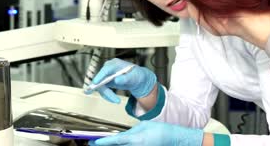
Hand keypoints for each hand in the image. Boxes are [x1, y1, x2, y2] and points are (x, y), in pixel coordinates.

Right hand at [85, 58, 156, 102]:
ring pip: (101, 86)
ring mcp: (106, 74)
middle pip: (101, 79)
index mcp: (115, 63)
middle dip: (106, 91)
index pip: (105, 69)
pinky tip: (114, 99)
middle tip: (115, 100)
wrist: (138, 80)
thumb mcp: (134, 77)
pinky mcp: (106, 81)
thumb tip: (117, 80)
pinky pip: (103, 89)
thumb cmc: (137, 76)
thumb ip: (126, 78)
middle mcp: (108, 68)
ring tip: (117, 101)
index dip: (100, 76)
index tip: (96, 83)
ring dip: (107, 95)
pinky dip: (108, 95)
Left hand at [89, 121, 203, 145]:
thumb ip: (131, 131)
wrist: (174, 139)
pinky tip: (120, 144)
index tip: (94, 142)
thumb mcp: (143, 126)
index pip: (115, 141)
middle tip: (94, 144)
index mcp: (135, 139)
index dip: (103, 142)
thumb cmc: (161, 131)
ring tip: (102, 144)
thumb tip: (123, 136)